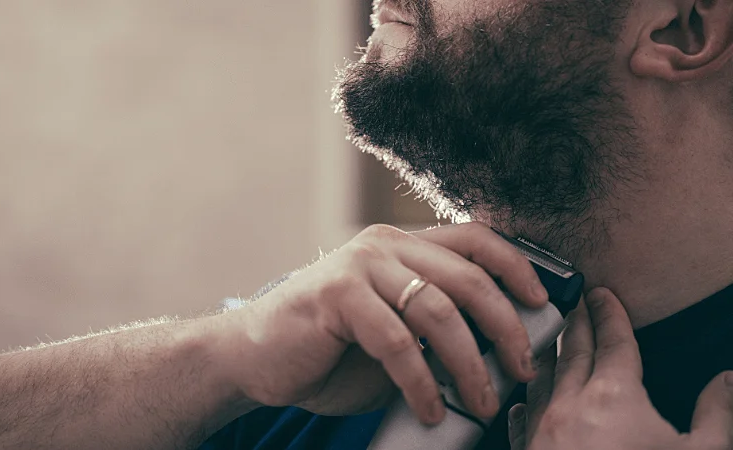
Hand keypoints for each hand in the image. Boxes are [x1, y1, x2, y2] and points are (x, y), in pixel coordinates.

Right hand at [216, 223, 548, 423]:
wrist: (255, 356)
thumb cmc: (329, 348)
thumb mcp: (395, 333)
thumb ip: (435, 330)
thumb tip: (497, 351)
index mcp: (402, 246)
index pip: (475, 240)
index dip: (516, 267)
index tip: (543, 304)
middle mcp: (384, 246)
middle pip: (468, 278)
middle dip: (506, 328)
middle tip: (522, 369)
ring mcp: (359, 266)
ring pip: (439, 310)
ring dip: (470, 364)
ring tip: (482, 401)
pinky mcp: (337, 294)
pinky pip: (397, 341)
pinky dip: (421, 382)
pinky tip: (429, 409)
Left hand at [508, 288, 732, 449]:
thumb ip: (716, 414)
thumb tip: (728, 379)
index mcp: (614, 395)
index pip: (612, 340)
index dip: (609, 313)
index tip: (602, 292)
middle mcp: (570, 402)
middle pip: (572, 350)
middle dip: (576, 323)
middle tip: (576, 302)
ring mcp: (541, 427)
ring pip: (543, 377)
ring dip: (550, 354)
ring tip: (552, 339)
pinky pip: (522, 416)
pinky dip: (526, 401)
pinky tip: (523, 400)